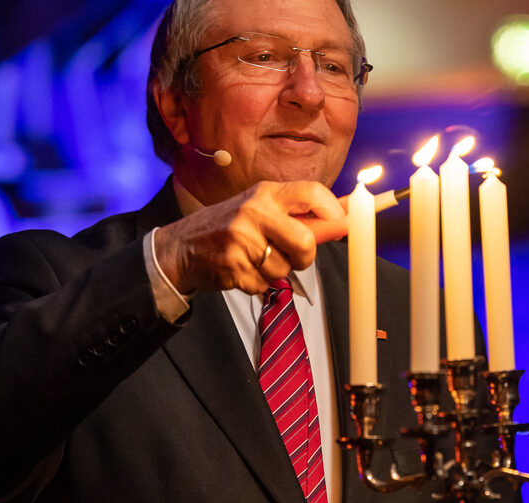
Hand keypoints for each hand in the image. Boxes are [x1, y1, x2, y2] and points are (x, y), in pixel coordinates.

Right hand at [154, 180, 344, 294]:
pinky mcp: (232, 266)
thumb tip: (346, 213)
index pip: (312, 192)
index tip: (341, 225)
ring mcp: (241, 239)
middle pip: (305, 242)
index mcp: (266, 193)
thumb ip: (300, 212)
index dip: (334, 211)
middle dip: (305, 257)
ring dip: (275, 271)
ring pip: (284, 268)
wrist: (181, 246)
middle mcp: (254, 210)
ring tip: (254, 259)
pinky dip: (257, 283)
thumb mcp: (261, 208)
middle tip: (293, 256)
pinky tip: (241, 269)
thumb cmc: (230, 227)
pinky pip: (264, 285)